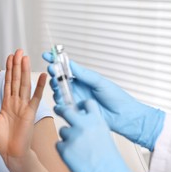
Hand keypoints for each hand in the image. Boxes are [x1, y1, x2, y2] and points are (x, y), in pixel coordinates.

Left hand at [0, 49, 46, 164]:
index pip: (8, 83)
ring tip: (25, 57)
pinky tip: (42, 76)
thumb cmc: (2, 140)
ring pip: (24, 85)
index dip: (9, 70)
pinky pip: (35, 98)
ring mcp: (24, 107)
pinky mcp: (30, 113)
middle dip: (17, 66)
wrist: (11, 154)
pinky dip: (39, 87)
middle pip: (16, 80)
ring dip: (25, 71)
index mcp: (7, 103)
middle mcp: (16, 103)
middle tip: (18, 51)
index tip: (9, 57)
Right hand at [42, 52, 164, 150]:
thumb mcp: (99, 82)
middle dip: (53, 74)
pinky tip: (61, 101)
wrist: (124, 116)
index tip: (47, 55)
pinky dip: (59, 103)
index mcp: (83, 79)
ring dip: (55, 88)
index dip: (56, 62)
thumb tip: (70, 64)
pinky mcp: (75, 112)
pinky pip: (63, 107)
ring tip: (56, 85)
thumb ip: (84, 74)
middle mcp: (78, 88)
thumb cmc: (116, 97)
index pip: (67, 68)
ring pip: (58, 93)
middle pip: (59, 80)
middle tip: (52, 71)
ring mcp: (76, 100)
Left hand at [55, 99, 146, 171]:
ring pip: (63, 130)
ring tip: (79, 150)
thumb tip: (82, 123)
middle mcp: (84, 125)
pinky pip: (59, 144)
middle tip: (59, 110)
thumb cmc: (110, 161)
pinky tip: (74, 158)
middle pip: (66, 111)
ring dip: (67, 137)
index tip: (77, 106)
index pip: (87, 103)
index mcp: (97, 121)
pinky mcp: (64, 149)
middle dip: (62, 110)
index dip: (81, 105)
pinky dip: (64, 150)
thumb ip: (93, 126)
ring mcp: (73, 136)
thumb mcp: (104, 136)